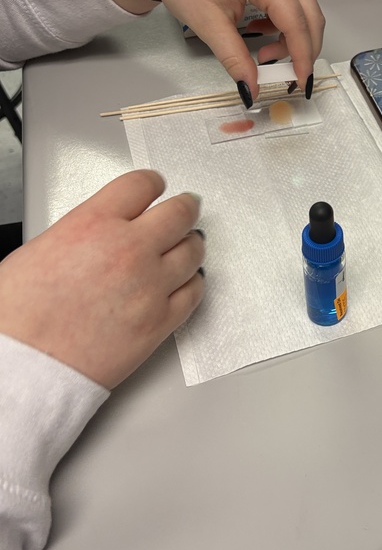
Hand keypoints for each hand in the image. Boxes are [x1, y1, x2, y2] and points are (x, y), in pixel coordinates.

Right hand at [0, 171, 203, 387]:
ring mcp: (151, 286)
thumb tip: (98, 233)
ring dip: (191, 244)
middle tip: (187, 207)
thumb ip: (82, 232)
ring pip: (193, 252)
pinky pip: (194, 293)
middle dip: (184, 208)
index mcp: (94, 223)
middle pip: (178, 214)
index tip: (156, 186)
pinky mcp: (161, 322)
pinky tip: (188, 281)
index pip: (141, 185)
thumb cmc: (18, 317)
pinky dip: (194, 283)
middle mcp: (129, 249)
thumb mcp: (41, 248)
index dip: (152, 183)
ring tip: (190, 243)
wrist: (25, 367)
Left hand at [83, 0, 324, 101]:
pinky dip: (284, 25)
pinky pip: (291, 3)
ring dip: (293, 38)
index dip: (302, 56)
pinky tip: (259, 33)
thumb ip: (235, 59)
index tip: (300, 83)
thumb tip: (251, 90)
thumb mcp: (208, 24)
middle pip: (310, 15)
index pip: (296, 22)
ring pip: (303, 10)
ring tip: (264, 56)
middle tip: (288, 76)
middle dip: (305, 49)